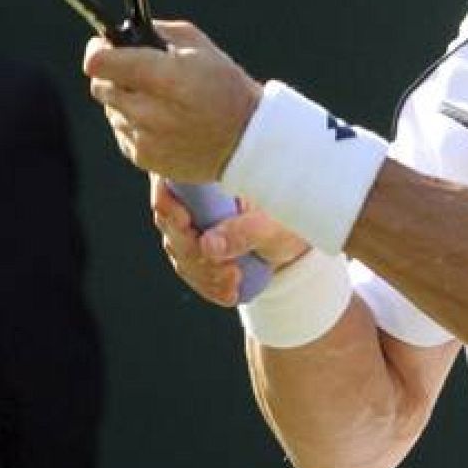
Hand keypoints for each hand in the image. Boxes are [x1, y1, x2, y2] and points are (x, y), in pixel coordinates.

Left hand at [83, 20, 262, 183]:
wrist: (246, 139)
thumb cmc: (224, 86)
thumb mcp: (199, 46)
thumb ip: (157, 32)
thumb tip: (122, 33)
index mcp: (167, 77)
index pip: (101, 63)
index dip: (98, 50)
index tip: (102, 45)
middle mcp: (152, 111)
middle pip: (100, 87)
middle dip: (114, 75)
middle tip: (137, 72)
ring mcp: (146, 139)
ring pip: (110, 110)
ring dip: (125, 100)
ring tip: (158, 100)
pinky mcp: (145, 158)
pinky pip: (121, 132)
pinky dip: (134, 123)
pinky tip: (162, 121)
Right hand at [150, 176, 309, 306]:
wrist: (300, 241)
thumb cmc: (292, 221)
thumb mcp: (273, 226)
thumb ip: (244, 232)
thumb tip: (207, 245)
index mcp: (212, 174)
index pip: (170, 180)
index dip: (167, 202)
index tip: (185, 222)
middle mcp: (197, 193)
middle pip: (169, 222)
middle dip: (193, 252)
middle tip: (228, 270)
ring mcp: (195, 220)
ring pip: (178, 249)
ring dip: (202, 273)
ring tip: (235, 281)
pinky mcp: (199, 245)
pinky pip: (190, 268)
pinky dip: (206, 285)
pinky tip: (228, 293)